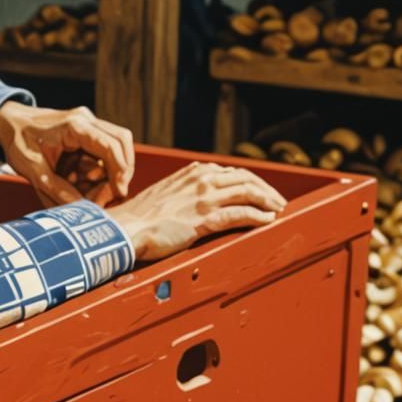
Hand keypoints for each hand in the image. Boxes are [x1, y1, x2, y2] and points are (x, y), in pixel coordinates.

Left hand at [0, 100, 133, 206]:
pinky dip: (102, 166)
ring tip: (101, 190)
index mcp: (74, 126)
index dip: (119, 170)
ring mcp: (87, 123)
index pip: (109, 145)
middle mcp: (86, 120)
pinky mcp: (85, 131)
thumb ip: (55, 189)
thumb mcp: (32, 170)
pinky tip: (88, 182)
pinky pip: (103, 147)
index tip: (120, 192)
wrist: (10, 122)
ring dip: (114, 168)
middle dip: (124, 169)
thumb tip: (79, 208)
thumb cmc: (18, 142)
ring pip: (116, 143)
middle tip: (118, 193)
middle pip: (121, 140)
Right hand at [108, 161, 286, 261]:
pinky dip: (258, 216)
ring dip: (268, 201)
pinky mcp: (205, 219)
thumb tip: (190, 204)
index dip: (249, 180)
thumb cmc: (137, 218)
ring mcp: (204, 198)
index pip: (230, 172)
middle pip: (245, 178)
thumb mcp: (163, 194)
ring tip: (278, 209)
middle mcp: (202, 180)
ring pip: (248, 192)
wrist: (123, 229)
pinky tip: (267, 220)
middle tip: (277, 200)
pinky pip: (241, 214)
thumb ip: (182, 193)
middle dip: (266, 188)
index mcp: (192, 172)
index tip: (257, 190)